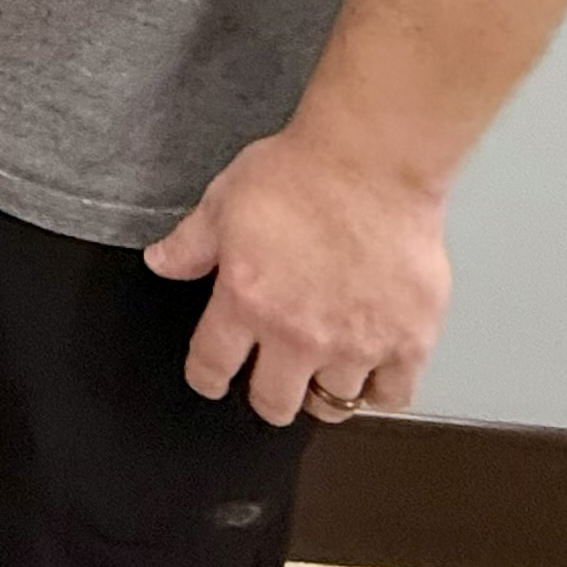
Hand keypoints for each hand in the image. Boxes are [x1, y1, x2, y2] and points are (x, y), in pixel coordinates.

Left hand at [144, 125, 449, 425]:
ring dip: (321, 392)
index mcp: (247, 301)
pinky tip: (369, 372)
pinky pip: (390, 396)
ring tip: (321, 372)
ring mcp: (356, 345)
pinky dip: (378, 391)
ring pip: (332, 404)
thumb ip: (190, 243)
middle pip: (274, 403)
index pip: (213, 365)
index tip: (209, 379)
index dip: (206, 377)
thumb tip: (159, 264)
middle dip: (266, 397)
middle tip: (270, 381)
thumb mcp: (223, 201)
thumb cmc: (297, 173)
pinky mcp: (407, 343)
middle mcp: (299, 335)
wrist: (370, 162)